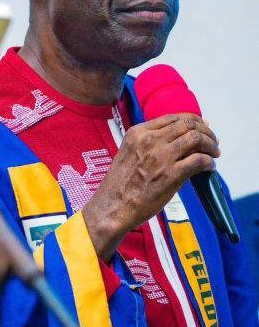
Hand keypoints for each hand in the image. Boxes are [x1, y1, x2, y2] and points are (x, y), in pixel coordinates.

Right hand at [82, 114, 218, 261]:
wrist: (112, 208)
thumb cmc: (118, 186)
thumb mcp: (128, 154)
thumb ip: (148, 144)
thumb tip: (177, 141)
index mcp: (137, 133)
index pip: (173, 118)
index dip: (192, 120)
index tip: (201, 126)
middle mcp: (149, 141)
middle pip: (188, 125)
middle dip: (206, 131)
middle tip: (212, 141)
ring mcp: (161, 157)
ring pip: (197, 139)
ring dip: (211, 145)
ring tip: (214, 153)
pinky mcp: (171, 175)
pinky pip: (199, 161)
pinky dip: (209, 162)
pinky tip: (209, 167)